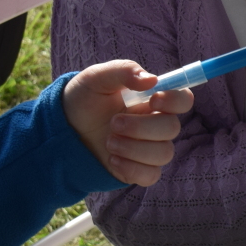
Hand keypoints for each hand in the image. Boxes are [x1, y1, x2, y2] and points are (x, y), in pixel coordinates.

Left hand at [61, 60, 192, 185]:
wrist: (63, 130)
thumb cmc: (84, 100)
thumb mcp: (97, 78)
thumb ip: (124, 71)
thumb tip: (152, 80)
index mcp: (153, 100)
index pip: (183, 99)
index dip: (175, 100)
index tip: (153, 100)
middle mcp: (156, 124)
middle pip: (172, 128)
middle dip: (141, 127)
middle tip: (113, 123)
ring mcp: (149, 149)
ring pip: (164, 153)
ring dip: (134, 148)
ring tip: (109, 142)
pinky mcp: (139, 170)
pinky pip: (151, 175)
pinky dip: (132, 168)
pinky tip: (113, 159)